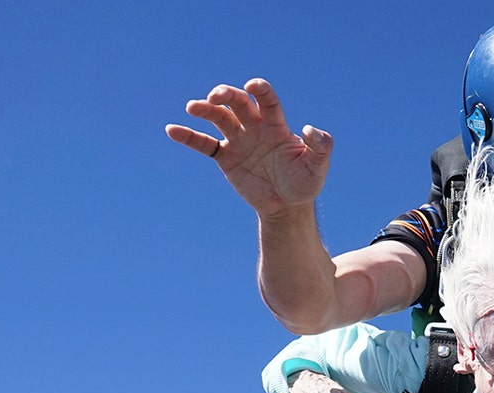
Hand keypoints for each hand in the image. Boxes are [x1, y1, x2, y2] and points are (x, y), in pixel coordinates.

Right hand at [165, 78, 332, 217]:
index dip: (260, 90)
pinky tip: (172, 130)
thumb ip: (320, 147)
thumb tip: (310, 129)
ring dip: (205, 110)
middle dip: (226, 95)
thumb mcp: (317, 168)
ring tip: (193, 107)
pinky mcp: (225, 157)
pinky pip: (204, 144)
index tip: (252, 85)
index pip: (267, 101)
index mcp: (277, 126)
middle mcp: (255, 128)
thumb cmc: (304, 183)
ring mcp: (238, 141)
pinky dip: (188, 137)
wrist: (287, 206)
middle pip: (238, 103)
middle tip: (216, 96)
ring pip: (219, 118)